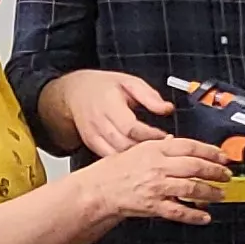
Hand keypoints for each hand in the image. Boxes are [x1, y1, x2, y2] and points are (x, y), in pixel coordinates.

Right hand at [57, 71, 176, 157]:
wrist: (76, 92)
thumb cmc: (104, 87)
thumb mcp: (129, 82)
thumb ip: (149, 96)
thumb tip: (167, 108)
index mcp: (109, 104)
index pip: (130, 127)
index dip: (150, 134)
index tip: (165, 135)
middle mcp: (99, 122)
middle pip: (124, 144)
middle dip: (146, 149)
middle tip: (163, 147)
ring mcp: (93, 135)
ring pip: (117, 155)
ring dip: (136, 158)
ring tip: (152, 153)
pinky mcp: (92, 145)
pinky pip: (110, 157)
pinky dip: (125, 161)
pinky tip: (136, 157)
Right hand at [72, 135, 230, 228]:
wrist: (98, 190)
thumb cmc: (114, 171)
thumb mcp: (137, 149)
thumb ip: (159, 146)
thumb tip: (176, 142)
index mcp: (155, 149)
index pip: (190, 146)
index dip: (210, 151)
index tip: (222, 157)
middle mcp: (157, 167)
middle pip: (195, 166)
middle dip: (215, 171)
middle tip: (226, 175)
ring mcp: (156, 187)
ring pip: (191, 188)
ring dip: (210, 192)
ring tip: (220, 194)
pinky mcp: (153, 206)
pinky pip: (179, 211)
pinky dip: (194, 215)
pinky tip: (204, 216)